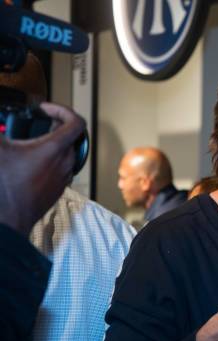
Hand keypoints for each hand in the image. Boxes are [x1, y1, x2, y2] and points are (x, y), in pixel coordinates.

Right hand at [0, 102, 84, 235]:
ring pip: (66, 153)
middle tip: (39, 123)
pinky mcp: (58, 189)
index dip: (62, 109)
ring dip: (53, 144)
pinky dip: (51, 160)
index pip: (76, 121)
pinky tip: (30, 162)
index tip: (45, 109)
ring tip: (32, 142)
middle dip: (56, 126)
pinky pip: (61, 168)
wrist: (7, 219)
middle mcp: (65, 162)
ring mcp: (63, 177)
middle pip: (71, 137)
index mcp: (55, 149)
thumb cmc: (4, 187)